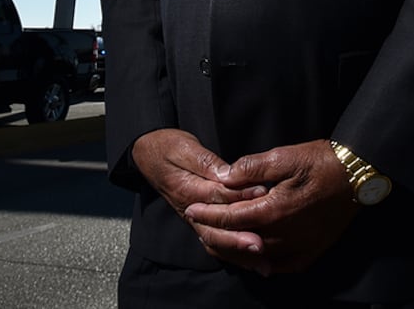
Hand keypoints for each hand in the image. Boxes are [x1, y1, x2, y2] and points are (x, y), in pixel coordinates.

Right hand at [130, 129, 267, 254]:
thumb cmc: (169, 148)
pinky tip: (253, 263)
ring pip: (215, 243)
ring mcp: (195, 220)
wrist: (150, 156)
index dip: (241, 195)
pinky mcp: (200, 223)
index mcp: (188, 190)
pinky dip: (233, 255)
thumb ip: (206, 162)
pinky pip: (215, 243)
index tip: (263, 194)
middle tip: (260, 246)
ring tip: (262, 264)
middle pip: (215, 230)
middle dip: (238, 240)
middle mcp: (191, 210)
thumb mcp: (185, 148)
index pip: (217, 196)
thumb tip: (227, 174)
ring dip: (238, 255)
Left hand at [183, 139, 358, 275]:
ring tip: (220, 240)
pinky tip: (257, 259)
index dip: (207, 214)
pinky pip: (281, 265)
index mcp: (272, 212)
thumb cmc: (322, 162)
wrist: (358, 175)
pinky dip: (264, 263)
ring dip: (236, 248)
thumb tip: (223, 176)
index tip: (191, 210)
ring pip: (256, 256)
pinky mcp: (311, 251)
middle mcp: (282, 236)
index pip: (230, 218)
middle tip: (199, 225)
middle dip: (215, 232)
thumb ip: (250, 168)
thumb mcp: (283, 156)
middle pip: (239, 241)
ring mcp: (298, 247)